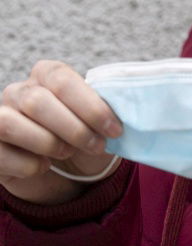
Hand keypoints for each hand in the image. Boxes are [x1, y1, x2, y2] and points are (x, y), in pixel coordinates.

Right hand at [0, 60, 123, 205]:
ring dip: (48, 143)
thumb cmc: (84, 136)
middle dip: (73, 128)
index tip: (114, 129)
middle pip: (38, 102)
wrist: (64, 171)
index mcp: (47, 74)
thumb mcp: (98, 121)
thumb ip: (107, 107)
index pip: (62, 79)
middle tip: (96, 145)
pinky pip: (0, 154)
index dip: (89, 105)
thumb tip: (125, 108)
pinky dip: (29, 165)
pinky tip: (44, 166)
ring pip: (11, 124)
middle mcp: (18, 91)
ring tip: (67, 152)